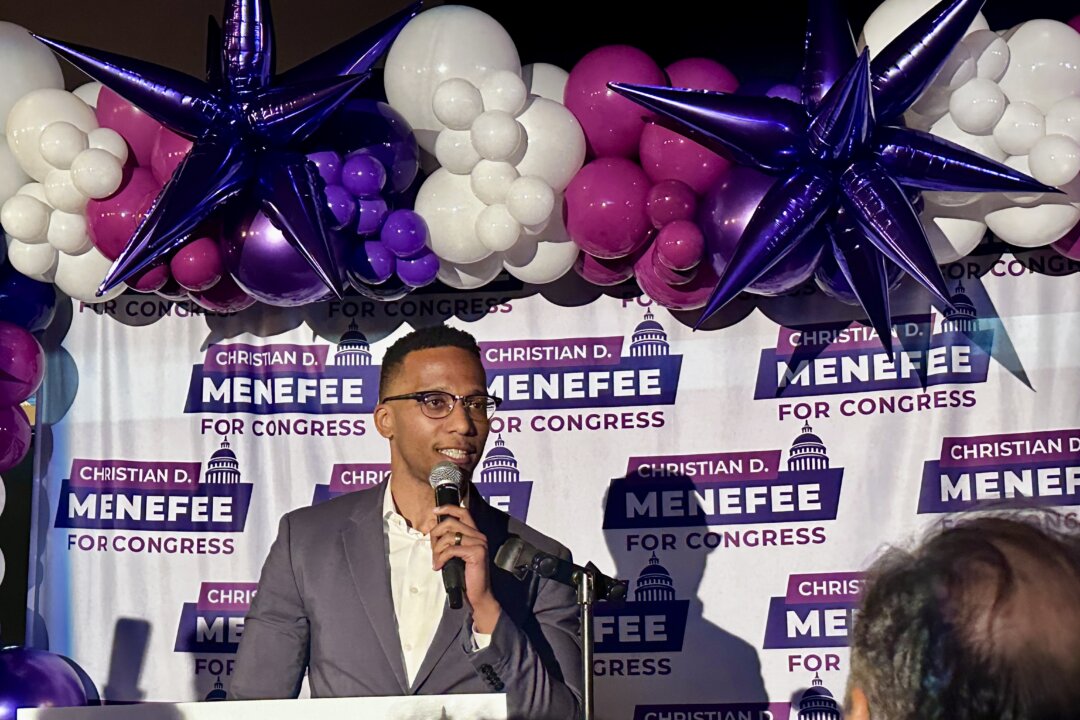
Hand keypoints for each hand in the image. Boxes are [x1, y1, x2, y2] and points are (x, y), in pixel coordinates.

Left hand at [430, 504, 501, 632]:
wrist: (477, 595)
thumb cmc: (465, 576)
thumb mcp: (456, 555)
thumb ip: (450, 541)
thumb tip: (434, 532)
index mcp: (475, 534)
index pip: (463, 512)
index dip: (448, 508)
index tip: (435, 510)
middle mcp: (479, 536)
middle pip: (451, 522)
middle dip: (436, 533)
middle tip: (432, 548)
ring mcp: (479, 544)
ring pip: (449, 536)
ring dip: (437, 549)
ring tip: (436, 561)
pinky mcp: (477, 553)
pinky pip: (451, 549)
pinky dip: (441, 558)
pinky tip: (438, 566)